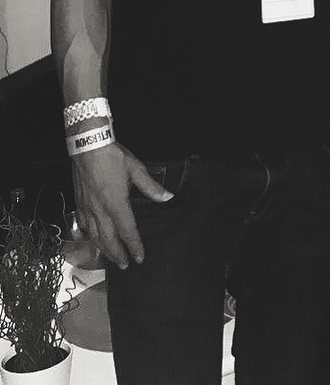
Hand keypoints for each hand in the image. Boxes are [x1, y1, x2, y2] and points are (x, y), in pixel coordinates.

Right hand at [73, 142, 171, 268]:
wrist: (88, 147)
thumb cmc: (113, 157)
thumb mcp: (137, 170)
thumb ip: (151, 187)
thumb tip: (167, 197)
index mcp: (116, 203)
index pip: (127, 231)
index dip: (134, 246)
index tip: (140, 257)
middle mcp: (100, 210)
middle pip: (109, 239)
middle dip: (117, 254)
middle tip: (125, 265)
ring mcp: (87, 208)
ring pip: (95, 236)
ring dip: (104, 249)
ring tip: (111, 257)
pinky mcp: (79, 204)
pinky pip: (84, 226)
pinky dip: (89, 237)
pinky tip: (92, 239)